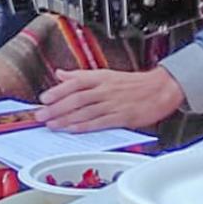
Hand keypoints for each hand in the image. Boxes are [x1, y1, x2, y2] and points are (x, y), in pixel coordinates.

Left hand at [40, 67, 184, 132]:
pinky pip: (99, 122)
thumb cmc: (134, 84)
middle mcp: (106, 89)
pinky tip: (72, 130)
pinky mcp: (121, 117)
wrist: (161, 89)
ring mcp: (114, 103)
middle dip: (57, 107)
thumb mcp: (107, 74)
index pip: (77, 81)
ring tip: (51, 125)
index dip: (59, 90)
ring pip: (85, 111)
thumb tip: (60, 74)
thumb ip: (82, 75)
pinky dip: (84, 127)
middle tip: (41, 115)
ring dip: (66, 119)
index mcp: (103, 77)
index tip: (44, 98)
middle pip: (78, 97)